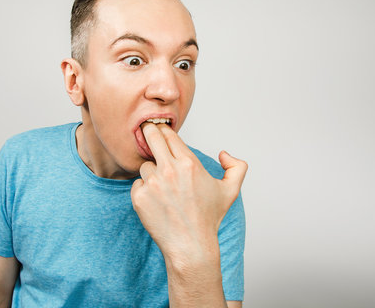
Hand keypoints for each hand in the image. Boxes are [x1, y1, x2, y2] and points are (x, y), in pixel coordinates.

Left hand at [130, 123, 247, 263]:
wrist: (190, 245)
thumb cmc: (208, 218)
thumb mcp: (231, 191)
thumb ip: (236, 167)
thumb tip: (223, 154)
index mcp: (189, 163)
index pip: (169, 134)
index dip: (163, 129)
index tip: (160, 129)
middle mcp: (169, 170)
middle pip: (151, 136)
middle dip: (148, 131)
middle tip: (146, 131)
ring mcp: (152, 183)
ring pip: (145, 165)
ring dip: (151, 171)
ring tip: (164, 188)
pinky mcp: (139, 197)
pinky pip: (138, 183)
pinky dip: (144, 189)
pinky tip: (157, 200)